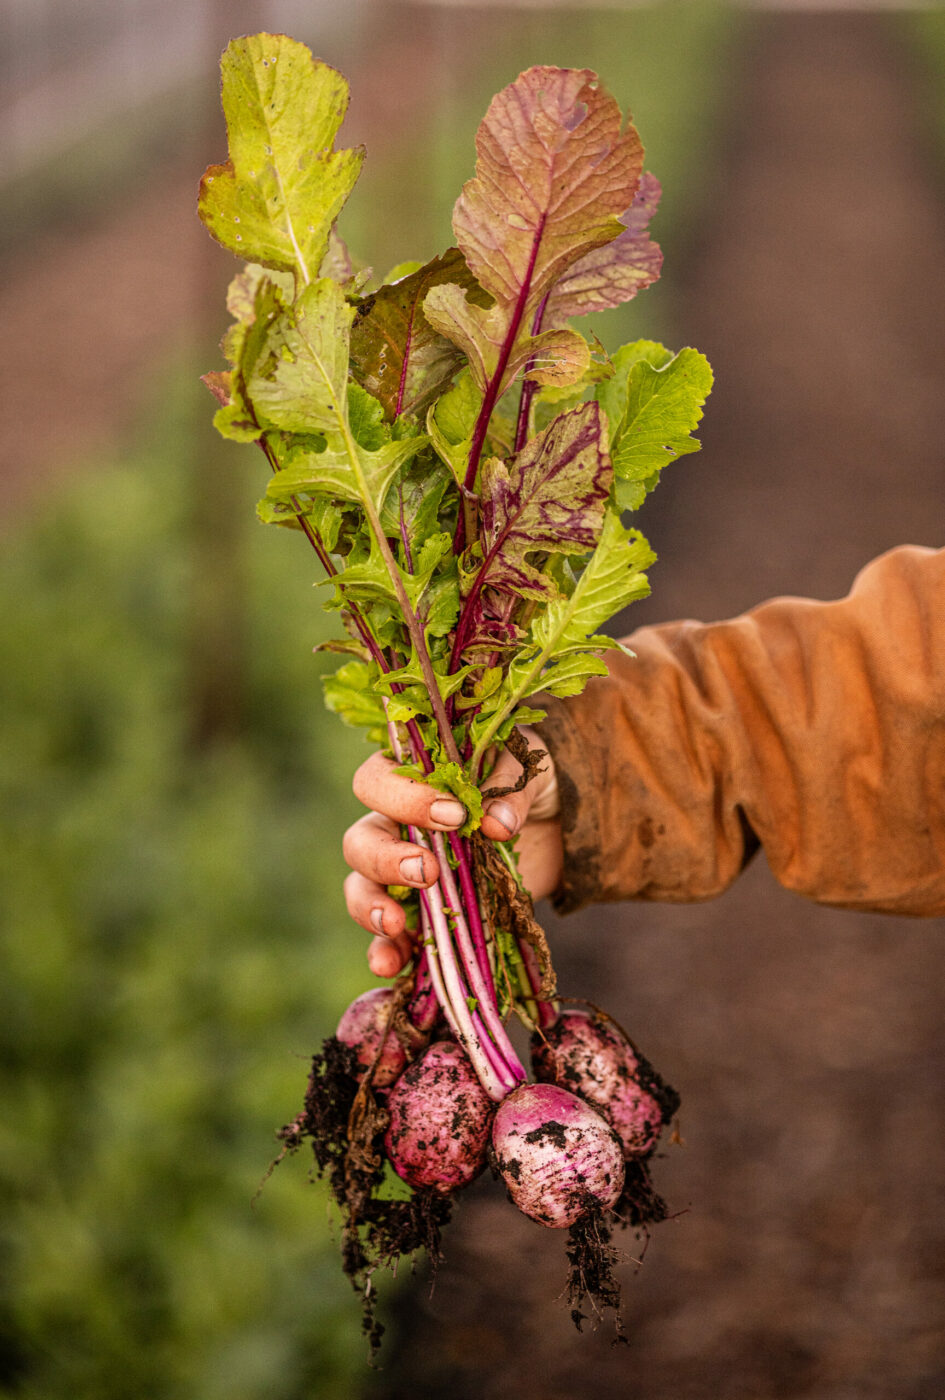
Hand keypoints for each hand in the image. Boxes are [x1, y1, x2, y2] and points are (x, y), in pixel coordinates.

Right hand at [342, 727, 561, 976]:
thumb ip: (510, 789)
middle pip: (360, 840)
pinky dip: (384, 951)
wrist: (557, 829)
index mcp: (413, 781)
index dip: (404, 797)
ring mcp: (404, 875)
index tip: (453, 816)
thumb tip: (496, 823)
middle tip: (427, 872)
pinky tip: (389, 965)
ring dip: (371, 906)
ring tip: (395, 923)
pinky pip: (388, 937)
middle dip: (385, 859)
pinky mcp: (424, 915)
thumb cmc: (531, 785)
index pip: (378, 780)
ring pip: (361, 887)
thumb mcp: (528, 770)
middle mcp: (396, 826)